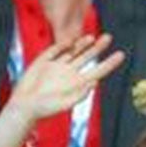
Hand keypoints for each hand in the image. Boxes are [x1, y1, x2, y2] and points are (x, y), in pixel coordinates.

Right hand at [6, 31, 126, 121]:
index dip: (110, 63)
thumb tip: (95, 83)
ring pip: (74, 52)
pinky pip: (56, 50)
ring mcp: (58, 66)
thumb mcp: (64, 104)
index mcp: (78, 84)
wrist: (24, 106)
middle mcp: (70, 73)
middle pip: (88, 57)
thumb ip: (79, 94)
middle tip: (109, 37)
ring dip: (83, 44)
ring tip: (92, 37)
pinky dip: (63, 45)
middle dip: (98, 47)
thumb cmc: (44, 109)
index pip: (98, 71)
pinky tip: (70, 41)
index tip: (121, 54)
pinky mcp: (45, 61)